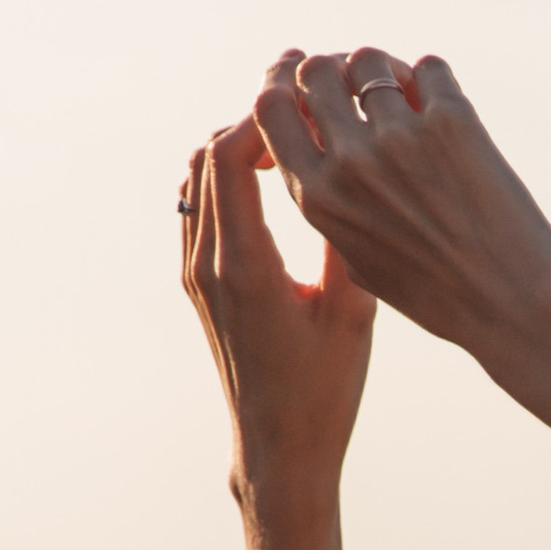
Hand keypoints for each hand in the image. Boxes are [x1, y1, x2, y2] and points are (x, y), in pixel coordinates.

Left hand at [180, 116, 375, 533]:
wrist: (280, 450)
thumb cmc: (324, 391)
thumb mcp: (353, 311)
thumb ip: (346, 238)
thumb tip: (350, 170)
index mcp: (245, 265)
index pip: (231, 155)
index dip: (265, 114)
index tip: (307, 99)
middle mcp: (209, 263)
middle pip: (208, 155)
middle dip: (251, 120)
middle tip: (301, 105)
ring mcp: (197, 274)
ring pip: (198, 179)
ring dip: (237, 147)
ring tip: (289, 137)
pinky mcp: (200, 285)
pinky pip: (200, 208)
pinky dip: (228, 178)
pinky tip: (272, 179)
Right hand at [251, 47, 550, 367]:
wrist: (515, 307)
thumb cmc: (443, 296)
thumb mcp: (365, 263)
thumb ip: (337, 208)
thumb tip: (326, 148)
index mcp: (320, 199)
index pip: (271, 110)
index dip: (285, 86)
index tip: (306, 87)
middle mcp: (351, 163)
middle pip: (316, 72)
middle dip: (333, 69)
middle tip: (359, 82)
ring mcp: (400, 138)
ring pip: (370, 61)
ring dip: (386, 70)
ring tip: (407, 92)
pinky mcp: (453, 122)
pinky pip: (430, 68)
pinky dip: (435, 80)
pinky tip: (446, 107)